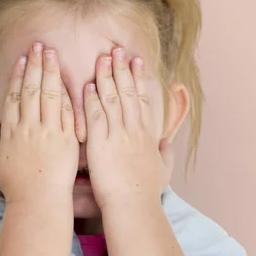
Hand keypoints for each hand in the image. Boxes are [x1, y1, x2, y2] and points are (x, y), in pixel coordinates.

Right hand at [0, 42, 78, 204]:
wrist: (38, 201)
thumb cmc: (16, 186)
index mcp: (10, 130)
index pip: (14, 95)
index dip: (19, 75)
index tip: (23, 59)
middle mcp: (28, 127)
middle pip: (32, 89)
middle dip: (35, 64)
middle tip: (39, 45)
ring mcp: (48, 132)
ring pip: (49, 95)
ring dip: (51, 72)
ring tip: (52, 53)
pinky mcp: (66, 139)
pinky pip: (67, 112)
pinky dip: (68, 95)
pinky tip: (69, 80)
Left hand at [83, 46, 173, 209]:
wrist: (133, 205)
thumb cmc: (146, 193)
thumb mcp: (163, 171)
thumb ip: (165, 154)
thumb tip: (166, 143)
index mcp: (146, 135)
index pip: (143, 100)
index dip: (139, 79)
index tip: (137, 61)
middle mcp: (133, 130)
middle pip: (128, 92)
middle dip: (122, 69)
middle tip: (119, 49)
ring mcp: (117, 135)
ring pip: (112, 99)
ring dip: (106, 77)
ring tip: (103, 57)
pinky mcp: (101, 144)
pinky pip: (96, 116)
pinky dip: (92, 100)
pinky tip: (88, 85)